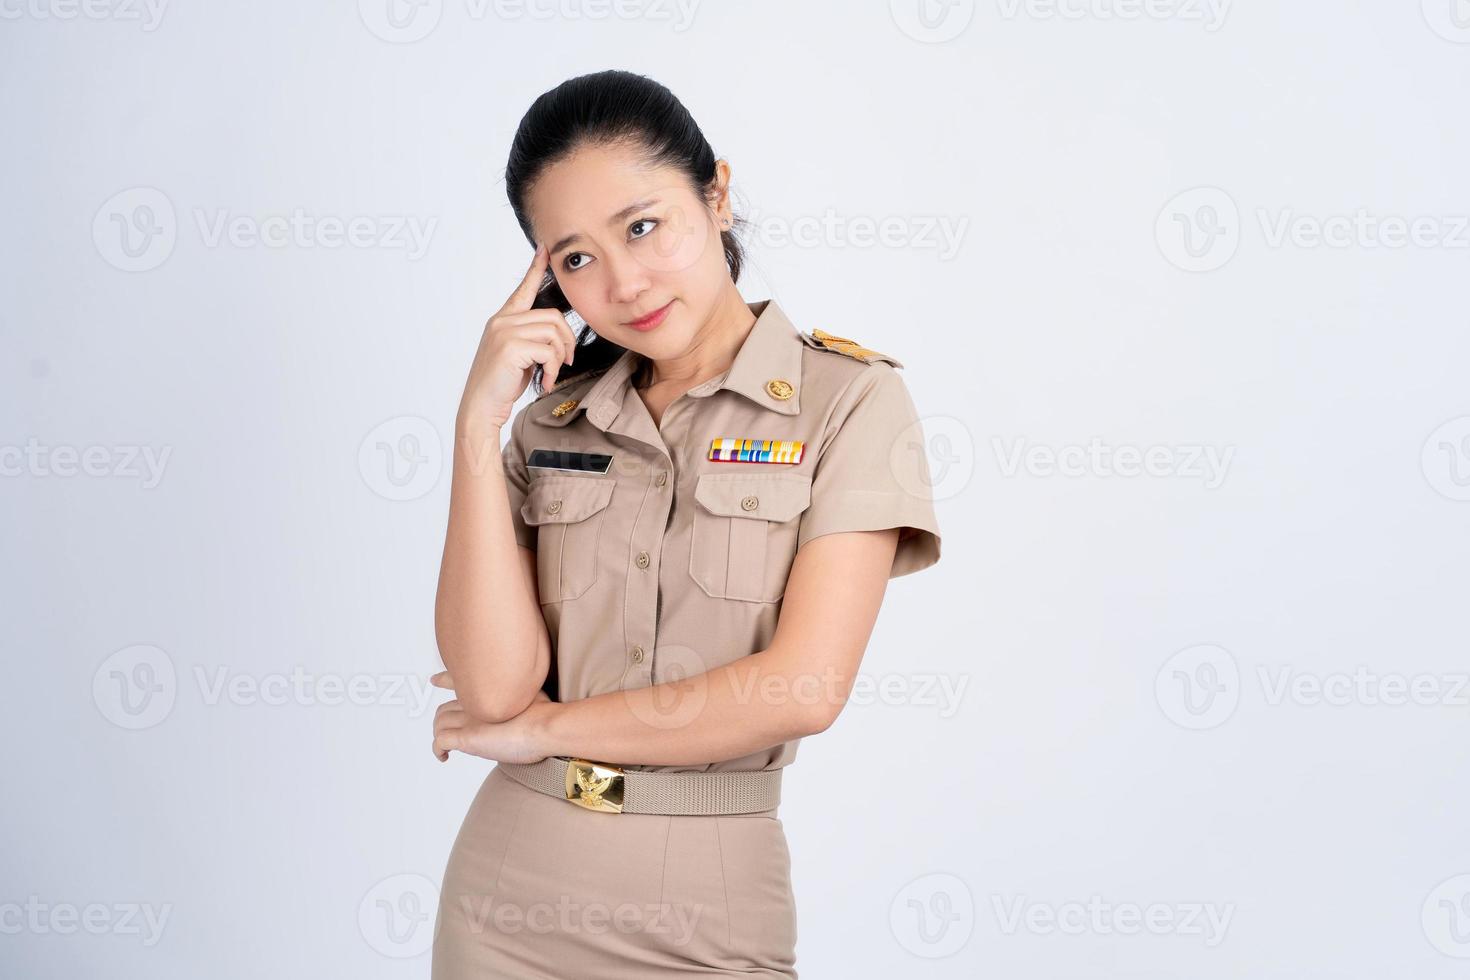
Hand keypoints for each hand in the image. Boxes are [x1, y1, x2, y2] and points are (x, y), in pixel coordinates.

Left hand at [429, 670, 551, 763]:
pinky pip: (440, 741)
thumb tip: (521, 703)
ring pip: (440, 723)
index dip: (444, 680)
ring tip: (448, 744)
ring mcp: (470, 720)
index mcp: (488, 691)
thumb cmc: (545, 716)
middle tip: (452, 730)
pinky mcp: (467, 738)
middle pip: (445, 707)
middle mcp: (475, 703)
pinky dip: (438, 750)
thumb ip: (517, 697)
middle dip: (445, 719)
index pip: (457, 680)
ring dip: (441, 734)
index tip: (435, 680)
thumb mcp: (530, 696)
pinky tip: (444, 756)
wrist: (545, 726)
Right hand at [458, 243, 580, 429]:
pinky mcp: (511, 346)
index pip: (523, 288)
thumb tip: (557, 335)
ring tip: (550, 373)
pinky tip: (544, 382)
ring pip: (554, 333)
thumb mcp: (518, 355)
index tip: (545, 250)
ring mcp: (505, 332)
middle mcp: (502, 320)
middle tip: (565, 361)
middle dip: (567, 341)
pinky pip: (549, 351)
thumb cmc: (500, 384)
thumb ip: (531, 338)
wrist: (481, 406)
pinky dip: (553, 369)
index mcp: (503, 319)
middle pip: (554, 317)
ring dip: (559, 358)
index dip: (536, 268)